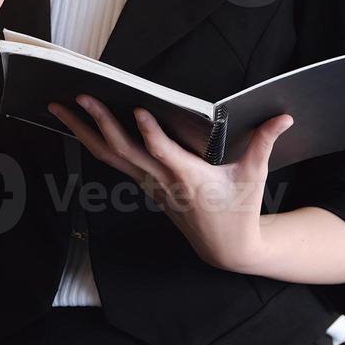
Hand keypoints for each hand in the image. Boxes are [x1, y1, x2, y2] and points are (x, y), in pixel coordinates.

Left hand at [49, 96, 293, 274]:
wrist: (224, 247)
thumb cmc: (240, 209)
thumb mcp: (255, 175)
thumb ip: (265, 142)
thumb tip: (286, 115)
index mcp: (189, 178)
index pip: (164, 153)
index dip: (150, 134)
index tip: (137, 111)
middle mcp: (161, 180)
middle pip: (122, 150)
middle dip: (98, 123)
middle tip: (79, 97)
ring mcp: (148, 184)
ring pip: (108, 155)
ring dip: (81, 131)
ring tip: (58, 106)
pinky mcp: (143, 184)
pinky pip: (112, 160)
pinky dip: (92, 141)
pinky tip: (76, 125)